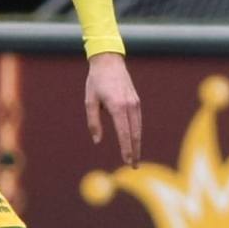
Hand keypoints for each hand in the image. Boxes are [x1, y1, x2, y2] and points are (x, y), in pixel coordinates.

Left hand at [85, 52, 141, 166]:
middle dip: (135, 151)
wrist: (109, 61)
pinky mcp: (136, 101)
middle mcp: (129, 106)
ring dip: (138, 144)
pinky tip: (134, 141)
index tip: (127, 161)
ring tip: (135, 157)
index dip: (126, 149)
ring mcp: (135, 103)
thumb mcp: (89, 101)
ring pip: (138, 128)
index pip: (124, 133)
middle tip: (134, 166)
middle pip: (135, 134)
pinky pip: (138, 121)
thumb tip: (98, 141)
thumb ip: (93, 122)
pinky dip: (137, 133)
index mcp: (117, 106)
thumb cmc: (96, 82)